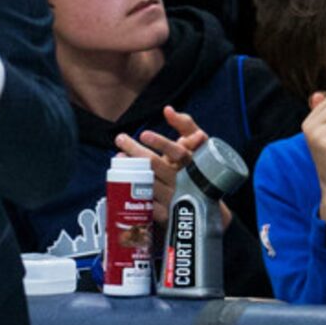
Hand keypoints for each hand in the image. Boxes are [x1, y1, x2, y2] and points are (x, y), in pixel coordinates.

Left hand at [116, 106, 207, 227]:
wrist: (208, 207)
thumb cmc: (197, 168)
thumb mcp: (198, 144)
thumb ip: (185, 124)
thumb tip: (167, 109)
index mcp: (191, 163)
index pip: (177, 152)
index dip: (161, 143)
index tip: (143, 134)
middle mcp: (183, 180)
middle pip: (156, 164)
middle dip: (136, 150)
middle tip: (120, 139)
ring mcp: (175, 198)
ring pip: (149, 184)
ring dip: (131, 171)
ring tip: (118, 158)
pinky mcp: (168, 215)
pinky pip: (149, 207)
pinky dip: (135, 197)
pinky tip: (121, 186)